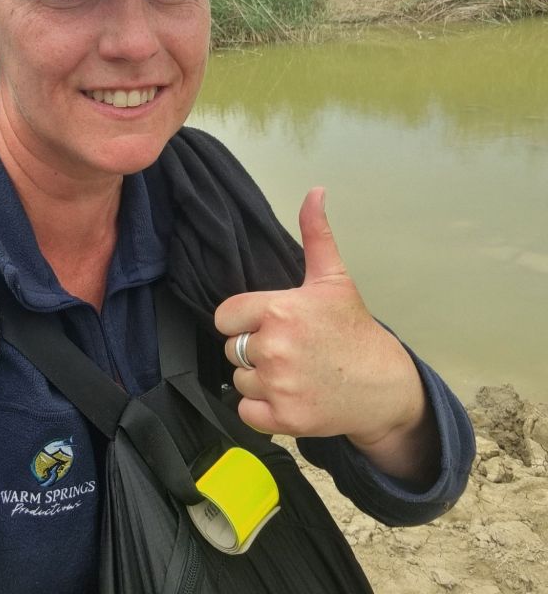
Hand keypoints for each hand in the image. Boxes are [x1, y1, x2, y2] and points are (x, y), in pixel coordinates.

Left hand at [214, 187, 438, 482]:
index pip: (225, 317)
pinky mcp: (284, 420)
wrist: (384, 386)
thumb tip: (315, 190)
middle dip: (254, 349)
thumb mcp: (333, 278)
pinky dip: (261, 410)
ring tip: (292, 373)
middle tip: (289, 350)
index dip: (244, 321)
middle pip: (232, 349)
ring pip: (239, 381)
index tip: (269, 324)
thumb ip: (315, 233)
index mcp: (279, 310)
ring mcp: (279, 386)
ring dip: (258, 381)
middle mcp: (275, 348)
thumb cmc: (353, 330)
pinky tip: (287, 397)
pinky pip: (245, 413)